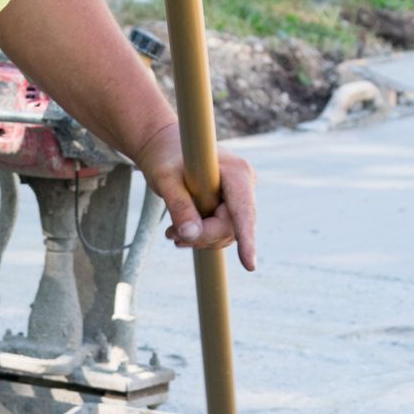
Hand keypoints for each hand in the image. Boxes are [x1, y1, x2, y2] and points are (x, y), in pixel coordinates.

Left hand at [131, 121, 258, 271]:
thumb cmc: (164, 158)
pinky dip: (200, 236)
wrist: (165, 149)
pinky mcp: (231, 208)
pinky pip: (220, 233)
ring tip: (171, 231)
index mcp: (236, 172)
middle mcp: (244, 185)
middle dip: (202, 236)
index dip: (247, 238)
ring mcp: (240, 197)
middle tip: (170, 234)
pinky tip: (180, 230)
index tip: (249, 265)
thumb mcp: (164, 179)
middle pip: (231, 228)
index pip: (244, 211)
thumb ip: (179, 206)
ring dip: (198, 239)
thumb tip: (191, 235)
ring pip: (226, 235)